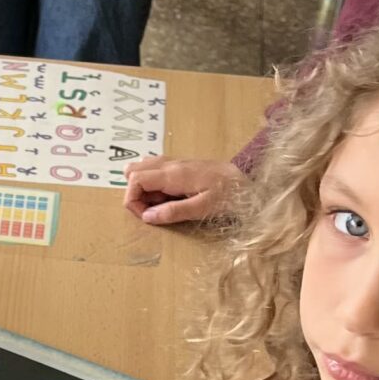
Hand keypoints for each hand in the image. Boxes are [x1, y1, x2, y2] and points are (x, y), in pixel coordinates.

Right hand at [124, 154, 245, 227]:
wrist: (246, 180)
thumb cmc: (227, 195)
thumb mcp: (201, 208)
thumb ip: (173, 212)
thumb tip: (147, 216)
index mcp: (172, 174)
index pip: (135, 179)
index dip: (132, 200)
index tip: (145, 216)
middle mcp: (170, 164)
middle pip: (133, 171)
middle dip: (134, 193)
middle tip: (150, 210)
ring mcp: (174, 162)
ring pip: (142, 168)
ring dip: (143, 188)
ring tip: (160, 204)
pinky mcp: (180, 165)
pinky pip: (154, 169)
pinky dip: (152, 183)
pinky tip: (167, 196)